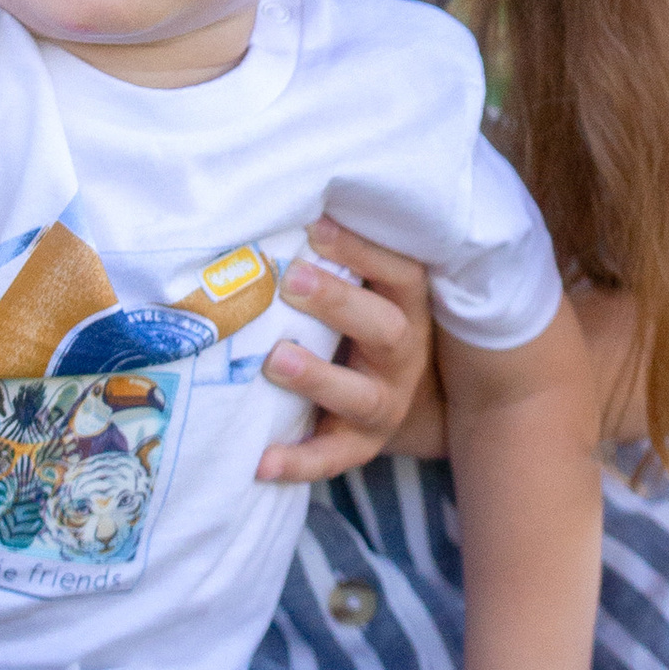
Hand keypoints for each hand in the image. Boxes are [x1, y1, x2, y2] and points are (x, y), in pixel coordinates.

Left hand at [254, 217, 436, 485]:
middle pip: (384, 328)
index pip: (399, 273)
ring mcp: (384, 402)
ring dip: (318, 378)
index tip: (315, 226)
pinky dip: (298, 461)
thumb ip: (333, 261)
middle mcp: (402, 354)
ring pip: (361, 396)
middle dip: (337, 303)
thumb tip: (273, 207)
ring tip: (277, 361)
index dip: (361, 250)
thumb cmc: (360, 325)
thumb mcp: (365, 292)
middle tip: (289, 279)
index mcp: (407, 307)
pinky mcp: (360, 444)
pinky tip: (261, 460)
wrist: (401, 403)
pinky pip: (332, 456)